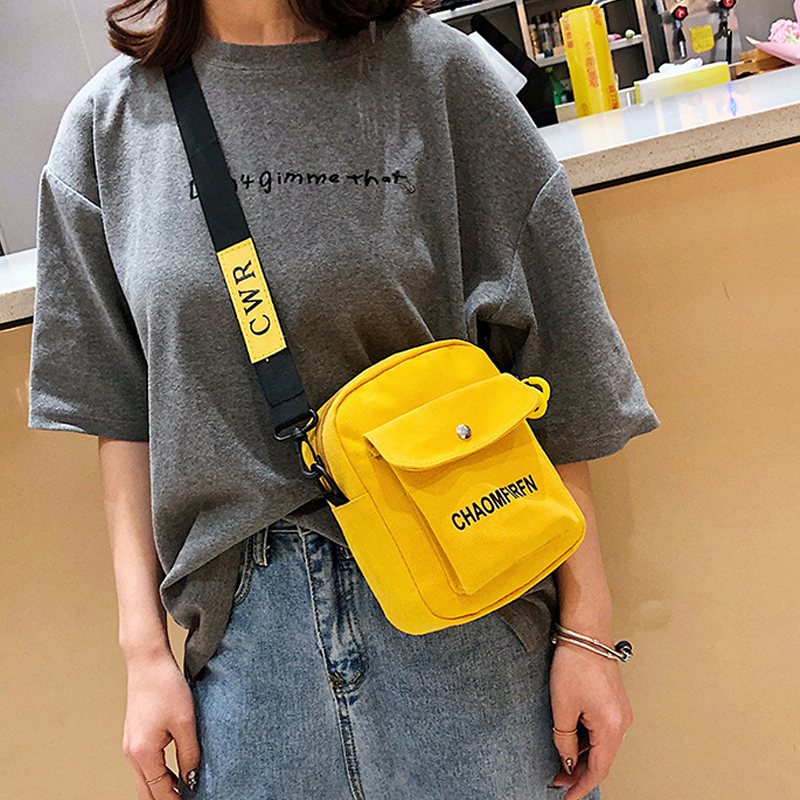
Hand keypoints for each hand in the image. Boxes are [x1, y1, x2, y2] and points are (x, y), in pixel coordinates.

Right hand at [121, 650, 200, 798]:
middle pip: (146, 792)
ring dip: (161, 788)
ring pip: (144, 780)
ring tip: (184, 790)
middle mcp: (132, 753)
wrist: (148, 662)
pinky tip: (174, 772)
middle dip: (164, 799)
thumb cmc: (166, 687)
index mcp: (143, 753)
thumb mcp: (185, 722)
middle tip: (186, 798)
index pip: (159, 791)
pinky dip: (157, 775)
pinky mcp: (134, 737)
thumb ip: (189, 754)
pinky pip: (144, 766)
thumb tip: (191, 779)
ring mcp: (130, 745)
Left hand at [548, 640, 632, 799]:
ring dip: (582, 757)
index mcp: (611, 728)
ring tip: (560, 763)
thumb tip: (566, 761)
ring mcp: (620, 713)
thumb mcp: (562, 707)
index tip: (567, 797)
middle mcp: (622, 723)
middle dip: (579, 773)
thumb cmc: (575, 664)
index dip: (581, 786)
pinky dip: (587, 741)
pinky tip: (572, 742)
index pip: (597, 770)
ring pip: (601, 746)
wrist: (586, 634)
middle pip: (601, 760)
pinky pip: (602, 731)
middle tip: (558, 780)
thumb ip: (564, 740)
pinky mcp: (615, 703)